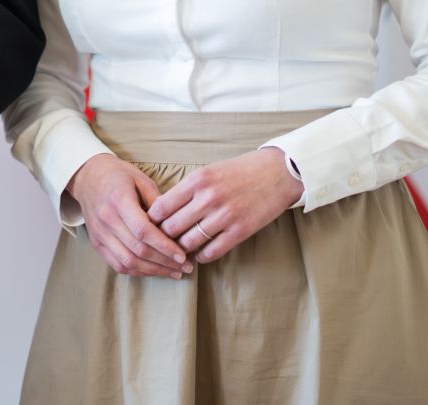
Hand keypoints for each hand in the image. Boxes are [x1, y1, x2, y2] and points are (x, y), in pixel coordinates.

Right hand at [66, 154, 194, 278]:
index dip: (164, 246)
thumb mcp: (141, 178)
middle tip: (185, 267)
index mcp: (118, 200)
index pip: (143, 230)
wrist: (88, 177)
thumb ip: (158, 201)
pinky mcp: (96, 243)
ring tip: (174, 272)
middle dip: (164, 262)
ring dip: (153, 271)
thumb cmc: (118, 175)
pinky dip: (137, 271)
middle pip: (137, 249)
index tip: (183, 255)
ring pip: (128, 261)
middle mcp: (107, 219)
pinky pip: (117, 264)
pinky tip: (154, 270)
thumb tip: (176, 225)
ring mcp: (100, 234)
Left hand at [147, 147, 303, 263]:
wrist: (277, 172)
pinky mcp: (241, 231)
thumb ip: (187, 190)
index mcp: (197, 180)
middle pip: (171, 228)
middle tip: (161, 243)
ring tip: (180, 250)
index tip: (150, 226)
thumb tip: (162, 211)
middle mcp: (208, 198)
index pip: (160, 207)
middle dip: (163, 238)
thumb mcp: (208, 171)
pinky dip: (202, 256)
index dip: (151, 221)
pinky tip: (200, 253)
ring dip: (182, 249)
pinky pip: (212, 252)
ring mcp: (225, 216)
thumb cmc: (239, 171)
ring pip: (189, 243)